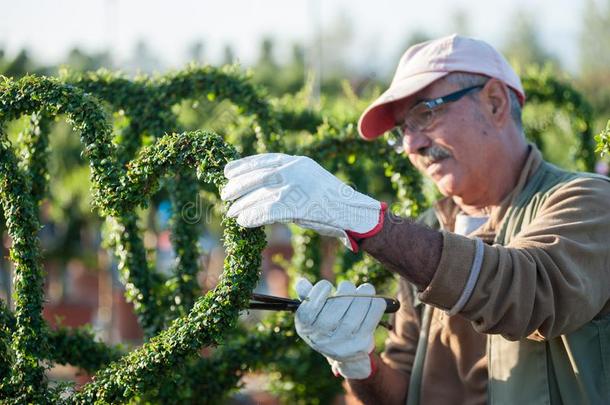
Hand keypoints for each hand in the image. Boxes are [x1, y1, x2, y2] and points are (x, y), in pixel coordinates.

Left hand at [221, 153, 385, 250]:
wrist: (353, 213)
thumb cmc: (332, 202)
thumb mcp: (309, 181)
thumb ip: (289, 181)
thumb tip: (262, 189)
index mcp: (298, 162)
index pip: (265, 160)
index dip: (244, 165)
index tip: (228, 171)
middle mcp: (296, 170)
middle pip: (259, 176)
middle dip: (239, 185)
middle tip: (224, 195)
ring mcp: (297, 187)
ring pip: (261, 195)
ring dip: (243, 205)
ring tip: (231, 213)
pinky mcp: (297, 205)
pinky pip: (267, 211)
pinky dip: (253, 217)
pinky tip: (244, 222)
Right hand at [294, 277, 385, 378]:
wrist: (346, 354)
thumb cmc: (328, 325)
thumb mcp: (314, 313)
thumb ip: (307, 297)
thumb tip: (301, 282)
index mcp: (306, 329)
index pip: (309, 310)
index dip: (319, 293)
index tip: (327, 285)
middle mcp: (321, 340)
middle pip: (332, 314)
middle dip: (343, 293)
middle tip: (347, 285)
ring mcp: (341, 345)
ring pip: (352, 318)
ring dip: (361, 298)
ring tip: (365, 289)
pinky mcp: (360, 345)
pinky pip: (370, 323)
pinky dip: (375, 307)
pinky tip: (375, 300)